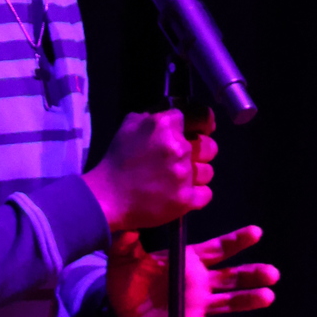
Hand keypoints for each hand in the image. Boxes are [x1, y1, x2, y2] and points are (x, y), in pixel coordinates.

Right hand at [84, 108, 216, 230]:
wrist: (107, 198)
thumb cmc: (117, 161)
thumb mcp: (129, 126)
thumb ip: (154, 117)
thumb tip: (174, 117)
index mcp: (165, 125)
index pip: (199, 117)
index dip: (203, 123)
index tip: (205, 129)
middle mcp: (178, 148)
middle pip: (209, 146)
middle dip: (201, 151)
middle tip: (186, 159)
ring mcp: (183, 175)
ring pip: (208, 172)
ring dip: (197, 175)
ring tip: (179, 179)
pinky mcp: (185, 199)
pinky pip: (206, 194)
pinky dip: (196, 195)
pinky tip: (182, 194)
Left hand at [107, 225, 277, 316]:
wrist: (118, 316)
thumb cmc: (126, 283)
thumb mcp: (124, 259)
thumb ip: (127, 243)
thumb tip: (126, 227)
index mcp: (190, 262)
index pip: (219, 249)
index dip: (238, 241)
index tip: (256, 233)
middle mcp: (201, 284)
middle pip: (234, 277)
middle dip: (253, 274)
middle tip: (272, 273)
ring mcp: (200, 307)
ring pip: (231, 302)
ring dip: (249, 300)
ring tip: (267, 296)